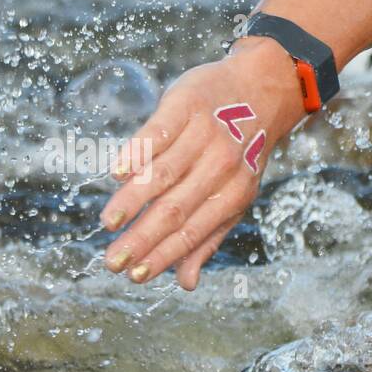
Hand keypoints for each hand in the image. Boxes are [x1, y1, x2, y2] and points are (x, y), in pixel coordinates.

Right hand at [100, 37, 303, 289]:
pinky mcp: (186, 105)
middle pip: (175, 208)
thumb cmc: (240, 150)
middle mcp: (222, 166)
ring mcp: (204, 135)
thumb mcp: (235, 193)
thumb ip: (208, 237)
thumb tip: (185, 283)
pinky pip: (158, 132)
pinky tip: (117, 173)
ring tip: (109, 223)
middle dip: (142, 238)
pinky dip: (138, 152)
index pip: (193, 232)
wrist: (262, 87)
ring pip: (163, 173)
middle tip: (112, 262)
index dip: (164, 255)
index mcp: (234, 193)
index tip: (135, 276)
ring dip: (133, 201)